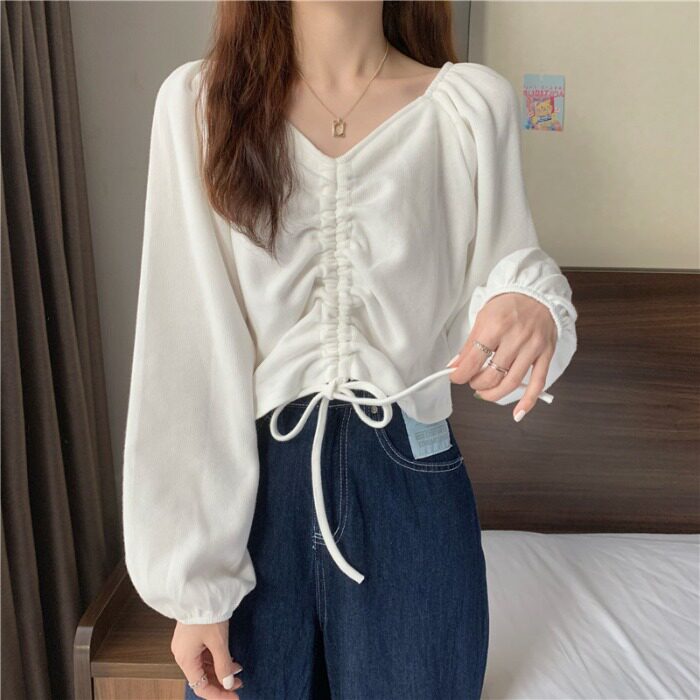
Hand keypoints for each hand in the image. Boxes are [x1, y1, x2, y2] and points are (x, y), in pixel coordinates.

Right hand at [172, 621, 243, 698]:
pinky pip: (203, 655)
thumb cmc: (207, 614)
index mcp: (185, 659)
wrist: (200, 590)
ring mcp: (186, 645)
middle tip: (238, 684)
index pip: (200, 686)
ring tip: (237, 670)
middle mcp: (182, 654)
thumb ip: (223, 665)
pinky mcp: (191, 637)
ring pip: (203, 666)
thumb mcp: (218, 642)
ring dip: (220, 670)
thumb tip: (228, 684)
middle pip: (201, 677)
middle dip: (221, 682)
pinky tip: (229, 659)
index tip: (233, 697)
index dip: (218, 695)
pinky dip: (216, 659)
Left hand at [448, 292, 556, 420]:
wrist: (536, 292)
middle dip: (477, 384)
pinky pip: (538, 383)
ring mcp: (533, 347)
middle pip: (492, 375)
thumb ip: (470, 344)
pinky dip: (528, 401)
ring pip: (512, 382)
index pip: (474, 360)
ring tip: (484, 392)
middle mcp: (516, 338)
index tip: (455, 377)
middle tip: (472, 381)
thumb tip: (455, 366)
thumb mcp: (483, 318)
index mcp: (496, 326)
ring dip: (494, 394)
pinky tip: (517, 414)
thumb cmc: (508, 304)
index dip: (460, 374)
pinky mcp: (546, 354)